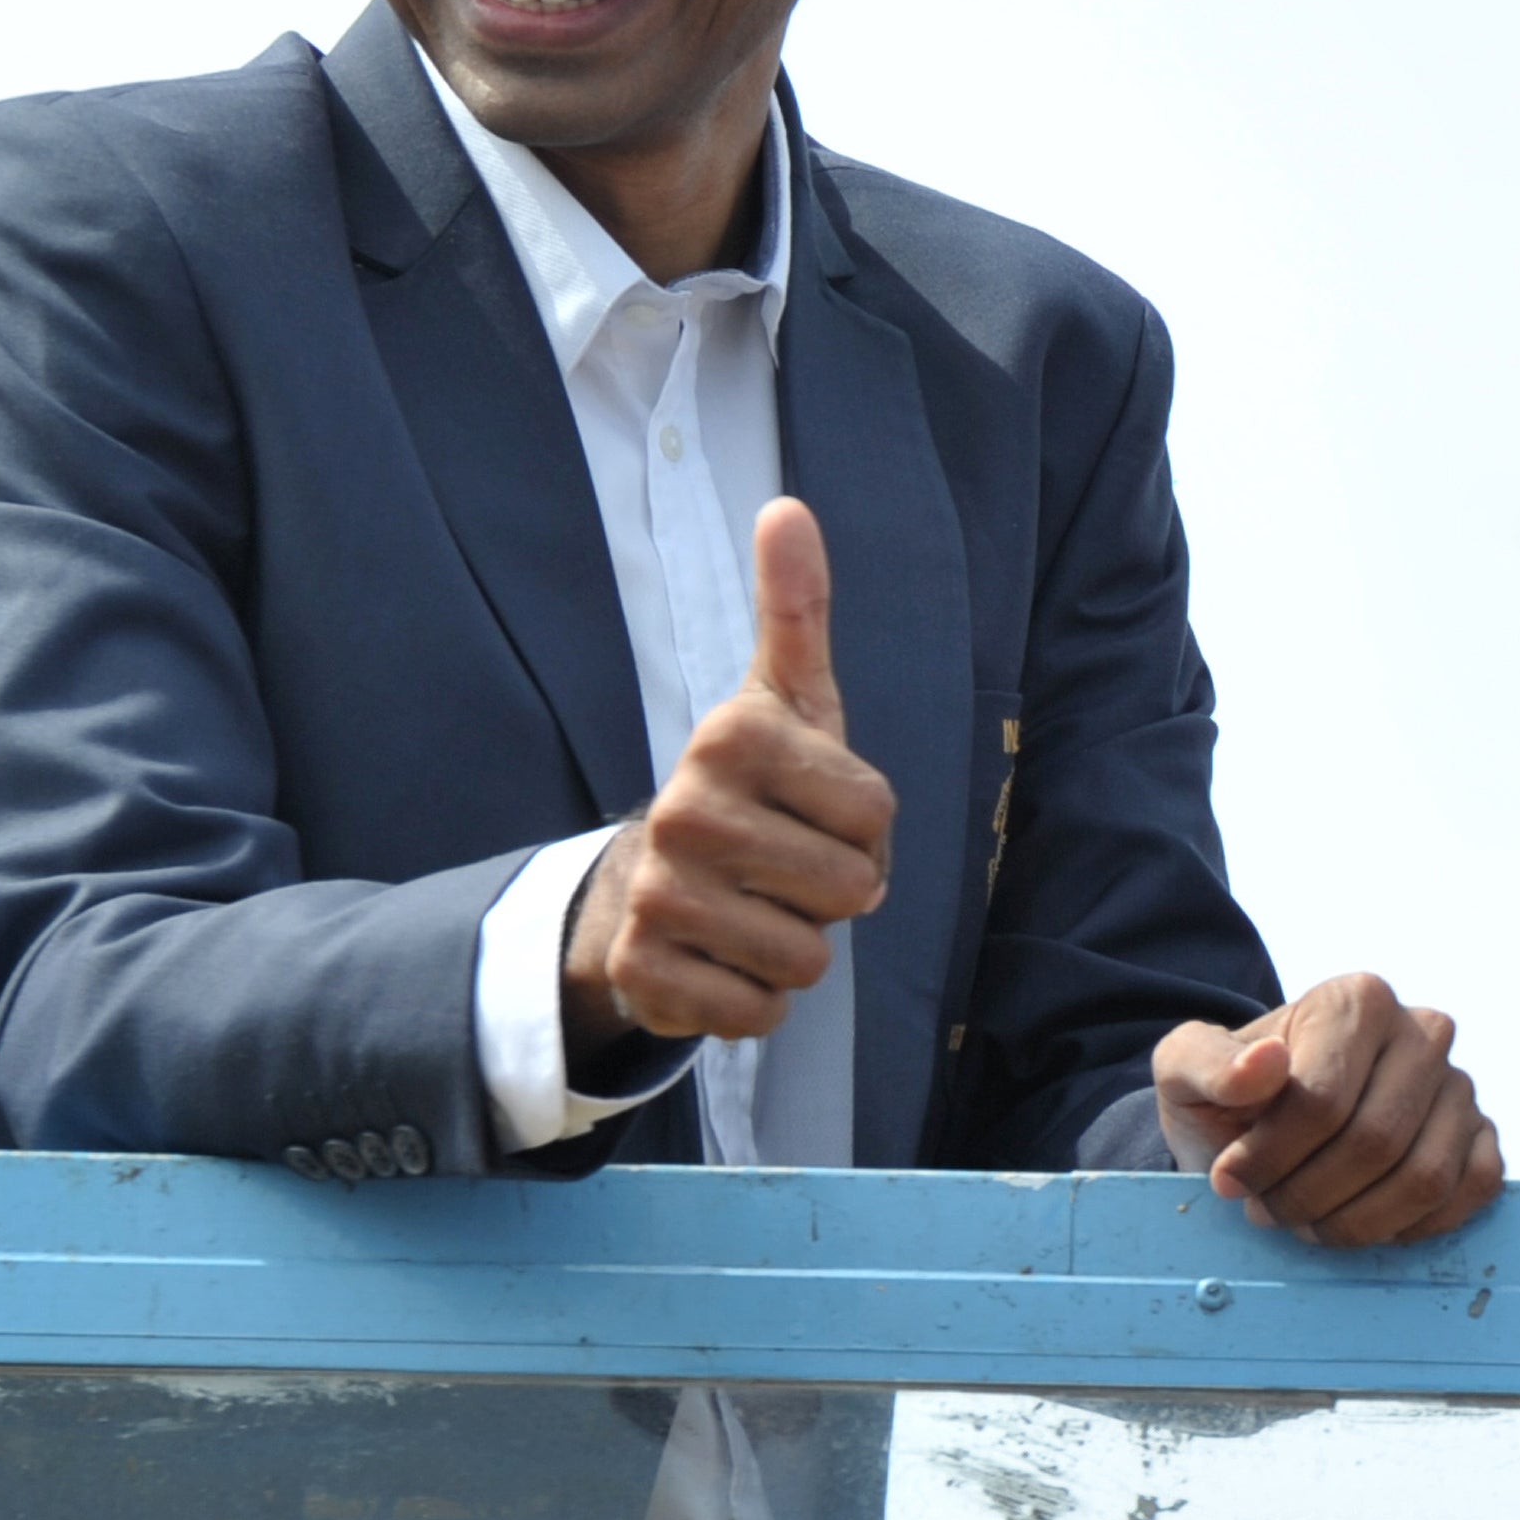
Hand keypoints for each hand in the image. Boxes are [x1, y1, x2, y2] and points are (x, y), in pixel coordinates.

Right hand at [561, 499, 895, 1061]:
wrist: (654, 881)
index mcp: (731, 736)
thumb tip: (786, 506)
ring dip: (798, 948)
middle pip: (850, 892)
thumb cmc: (755, 785)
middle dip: (836, 894)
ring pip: (807, 959)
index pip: (877, 816)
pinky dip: (756, 1002)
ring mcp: (657, 894)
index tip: (816, 811)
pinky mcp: (642, 972)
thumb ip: (796, 607)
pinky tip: (724, 959)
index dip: (866, 828)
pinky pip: (755, 1013)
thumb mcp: (787, 697)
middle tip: (787, 868)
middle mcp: (684, 808)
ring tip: (755, 910)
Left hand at [1152, 972, 1503, 1246]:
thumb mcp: (1185, 1071)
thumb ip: (1209, 1063)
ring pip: (1424, 1177)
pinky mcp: (1481, 1135)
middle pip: (1375, 1143)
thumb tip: (1265, 1063)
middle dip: (1309, 1196)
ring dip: (1355, 1222)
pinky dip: (1414, 1225)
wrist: (1259, 1126)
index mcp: (1357, 1000)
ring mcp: (1458, 1086)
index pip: (1324, 1100)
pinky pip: (1471, 1190)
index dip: (1271, 1157)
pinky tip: (1362, 1222)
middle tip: (1266, 1209)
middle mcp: (1422, 1031)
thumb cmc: (1227, 1097)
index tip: (1230, 1180)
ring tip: (1306, 1220)